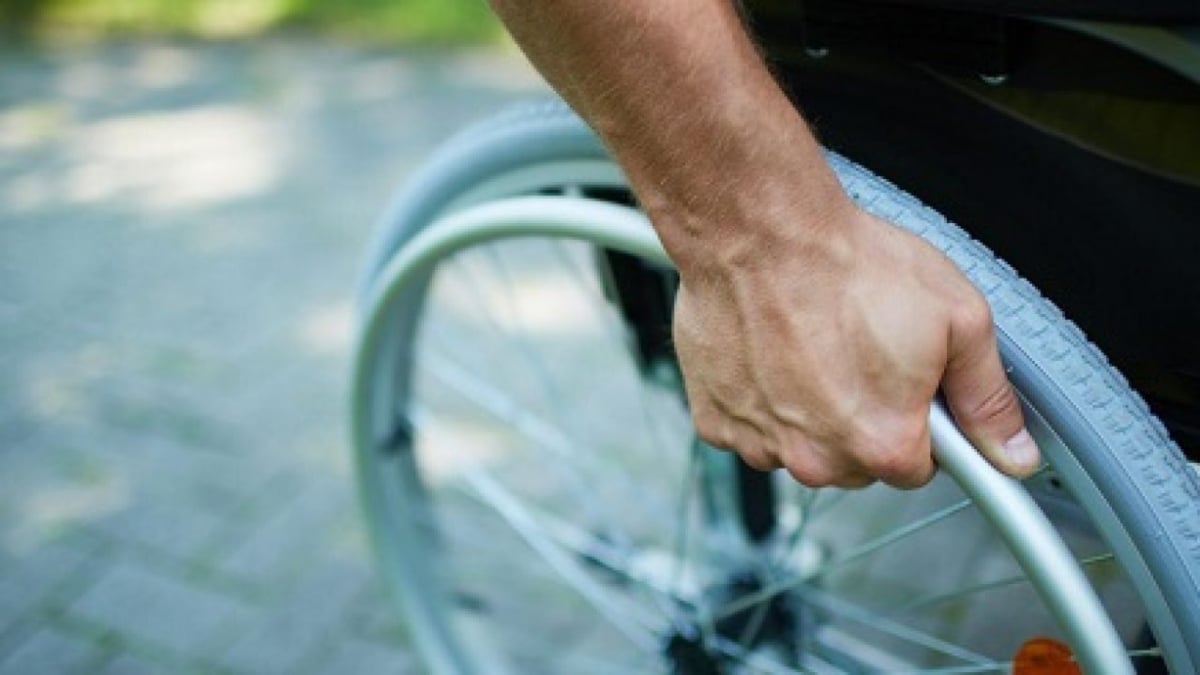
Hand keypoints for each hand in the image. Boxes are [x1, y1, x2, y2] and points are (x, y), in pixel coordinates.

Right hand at [673, 201, 1040, 487]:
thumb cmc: (846, 265)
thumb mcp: (957, 319)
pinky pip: (752, 427)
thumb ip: (988, 397)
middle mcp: (818, 457)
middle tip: (861, 350)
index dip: (921, 420)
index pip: (921, 467)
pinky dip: (763, 399)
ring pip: (803, 445)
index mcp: (883, 443)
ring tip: (814, 345)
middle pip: (857, 460)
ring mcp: (761, 441)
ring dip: (810, 410)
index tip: (910, 388)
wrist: (758, 233)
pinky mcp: (718, 419)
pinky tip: (773, 354)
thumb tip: (1012, 450)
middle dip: (865, 415)